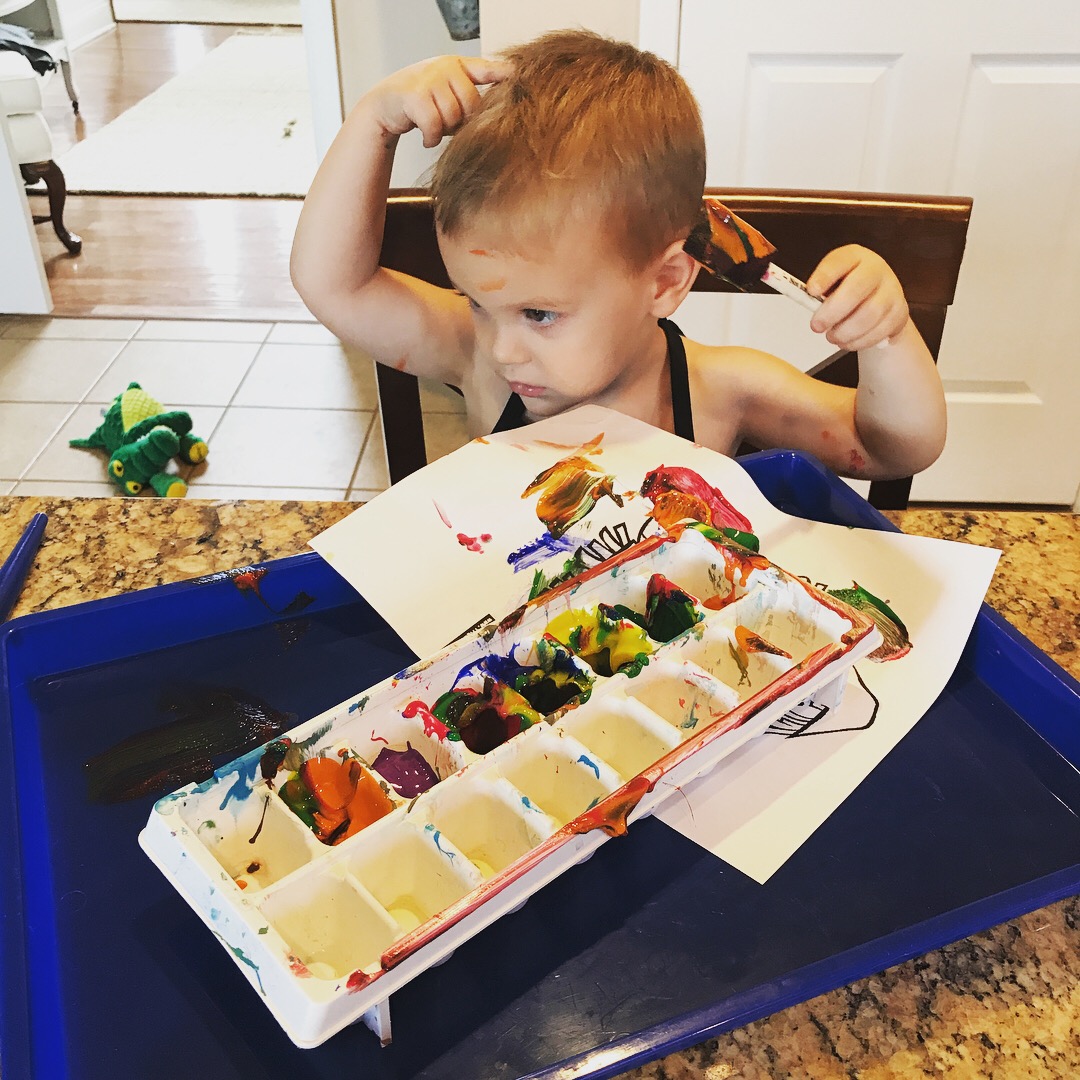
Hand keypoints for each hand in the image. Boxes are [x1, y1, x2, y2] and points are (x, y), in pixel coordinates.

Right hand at [368, 55, 511, 147]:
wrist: (385, 106)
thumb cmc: (422, 105)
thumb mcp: (448, 95)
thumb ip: (469, 98)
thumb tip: (498, 115)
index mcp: (457, 66)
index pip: (486, 68)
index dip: (502, 72)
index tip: (517, 76)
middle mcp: (445, 66)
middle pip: (472, 104)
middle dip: (462, 122)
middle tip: (447, 125)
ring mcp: (429, 78)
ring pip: (453, 117)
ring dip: (444, 131)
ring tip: (433, 127)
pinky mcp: (414, 95)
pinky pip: (435, 125)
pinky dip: (431, 138)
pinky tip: (426, 137)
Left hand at [806, 245, 909, 350]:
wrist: (882, 297)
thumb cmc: (851, 288)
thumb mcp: (834, 281)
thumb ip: (821, 290)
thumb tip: (808, 302)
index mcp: (854, 257)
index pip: (839, 261)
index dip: (825, 276)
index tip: (811, 290)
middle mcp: (876, 270)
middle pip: (856, 290)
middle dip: (832, 312)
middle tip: (817, 326)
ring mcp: (891, 290)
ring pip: (868, 315)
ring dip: (845, 332)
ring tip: (832, 336)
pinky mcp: (899, 312)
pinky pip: (878, 332)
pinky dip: (858, 342)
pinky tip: (848, 341)